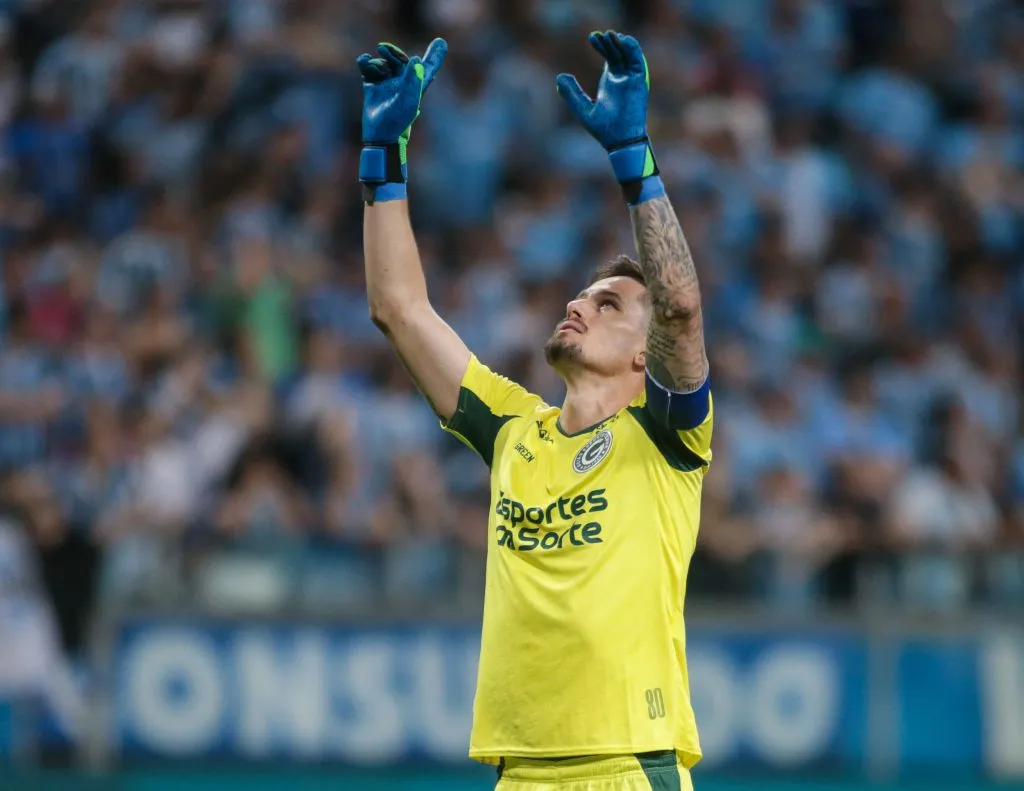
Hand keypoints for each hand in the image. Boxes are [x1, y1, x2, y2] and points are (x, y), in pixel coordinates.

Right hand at [357, 39, 446, 185]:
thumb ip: (412, 80)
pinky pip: (370, 68)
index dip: (435, 55)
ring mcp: (387, 84)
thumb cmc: (398, 120)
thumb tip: (415, 59)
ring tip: (373, 67)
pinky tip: (364, 61)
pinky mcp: (373, 86)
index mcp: (416, 86)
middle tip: (383, 48)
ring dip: (378, 61)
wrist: (379, 134)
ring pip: (384, 63)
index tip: (441, 42)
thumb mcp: (408, 100)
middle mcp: (402, 83)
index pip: (428, 68)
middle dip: (393, 53)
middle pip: (401, 60)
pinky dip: (366, 62)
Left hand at [556, 31, 649, 151]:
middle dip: (608, 43)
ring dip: (619, 43)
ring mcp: (631, 80)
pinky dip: (633, 49)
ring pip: (627, 55)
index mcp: (610, 82)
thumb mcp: (583, 108)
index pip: (608, 58)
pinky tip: (624, 40)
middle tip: (596, 36)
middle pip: (616, 53)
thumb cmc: (604, 129)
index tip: (592, 37)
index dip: (601, 46)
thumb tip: (560, 76)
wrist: (619, 141)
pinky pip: (638, 62)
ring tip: (609, 35)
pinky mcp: (640, 83)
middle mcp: (622, 79)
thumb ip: (572, 93)